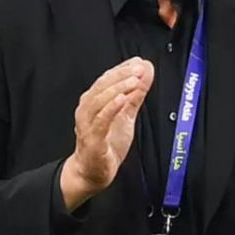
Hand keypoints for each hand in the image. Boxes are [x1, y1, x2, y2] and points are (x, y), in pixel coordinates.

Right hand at [61, 57, 153, 209]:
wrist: (92, 172)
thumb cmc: (106, 142)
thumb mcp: (126, 115)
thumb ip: (136, 94)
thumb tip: (146, 72)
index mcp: (95, 101)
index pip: (108, 78)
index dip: (123, 68)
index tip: (139, 62)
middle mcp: (88, 109)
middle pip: (102, 86)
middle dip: (122, 75)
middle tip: (139, 69)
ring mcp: (88, 124)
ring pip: (99, 100)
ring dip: (117, 88)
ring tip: (133, 81)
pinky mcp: (92, 139)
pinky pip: (100, 121)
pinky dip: (110, 108)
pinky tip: (122, 100)